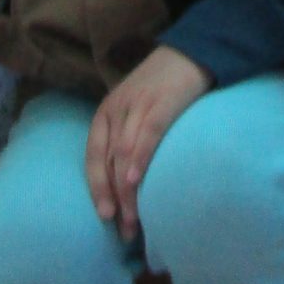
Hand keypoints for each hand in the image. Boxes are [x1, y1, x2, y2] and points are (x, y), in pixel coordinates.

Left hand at [87, 46, 210, 242]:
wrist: (191, 52)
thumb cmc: (164, 87)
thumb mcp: (137, 110)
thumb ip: (129, 138)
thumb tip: (129, 181)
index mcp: (106, 113)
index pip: (92, 156)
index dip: (96, 188)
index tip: (104, 217)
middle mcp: (116, 109)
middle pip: (108, 161)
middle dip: (114, 199)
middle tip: (124, 231)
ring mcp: (137, 105)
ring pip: (124, 155)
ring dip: (128, 192)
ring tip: (135, 220)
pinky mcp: (161, 102)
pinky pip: (146, 135)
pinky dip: (139, 159)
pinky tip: (137, 181)